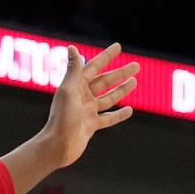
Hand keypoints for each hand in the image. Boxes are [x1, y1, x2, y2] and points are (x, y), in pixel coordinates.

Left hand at [35, 43, 138, 168]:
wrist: (57, 146)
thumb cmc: (61, 118)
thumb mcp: (68, 91)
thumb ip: (73, 70)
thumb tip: (71, 47)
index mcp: (75, 87)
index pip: (93, 67)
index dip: (106, 57)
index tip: (118, 47)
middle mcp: (81, 98)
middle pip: (104, 82)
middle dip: (120, 73)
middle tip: (136, 66)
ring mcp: (87, 112)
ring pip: (108, 98)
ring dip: (122, 90)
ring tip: (135, 81)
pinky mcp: (91, 126)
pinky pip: (108, 118)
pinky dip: (119, 114)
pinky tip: (129, 110)